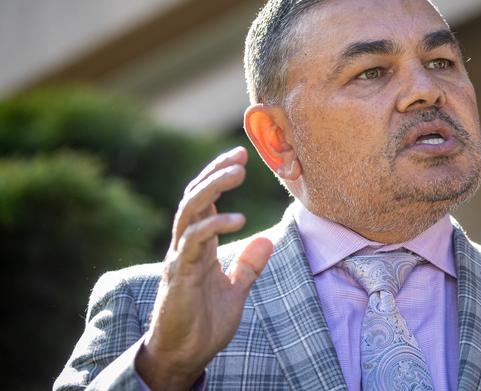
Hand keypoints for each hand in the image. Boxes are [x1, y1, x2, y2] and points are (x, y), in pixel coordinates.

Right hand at [135, 146, 273, 390]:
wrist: (183, 356)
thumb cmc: (204, 323)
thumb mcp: (236, 290)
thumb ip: (249, 266)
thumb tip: (268, 239)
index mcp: (199, 245)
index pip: (205, 201)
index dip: (219, 176)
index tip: (240, 157)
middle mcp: (186, 244)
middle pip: (194, 196)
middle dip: (215, 172)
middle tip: (239, 156)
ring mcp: (180, 257)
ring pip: (189, 209)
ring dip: (212, 187)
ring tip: (237, 172)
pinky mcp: (179, 273)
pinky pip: (194, 240)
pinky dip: (214, 224)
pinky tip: (238, 219)